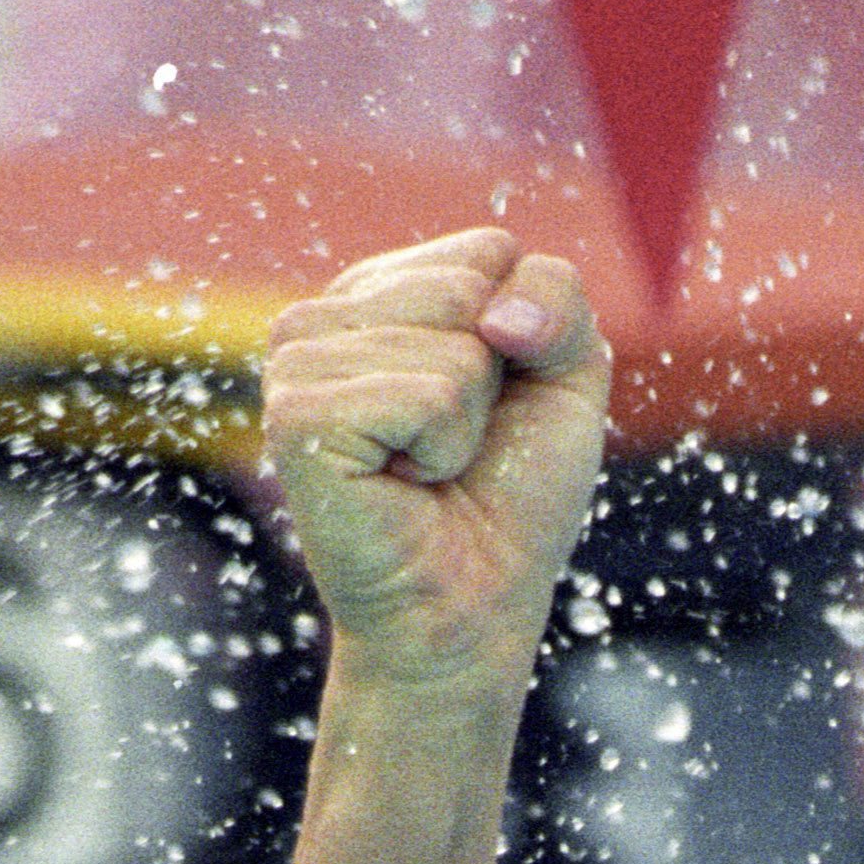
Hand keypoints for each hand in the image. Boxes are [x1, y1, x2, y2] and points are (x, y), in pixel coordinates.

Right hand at [262, 230, 610, 699]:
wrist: (471, 612)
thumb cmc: (509, 503)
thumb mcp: (565, 379)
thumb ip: (559, 296)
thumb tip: (497, 315)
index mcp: (378, 293)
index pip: (488, 250)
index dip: (525, 338)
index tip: (489, 409)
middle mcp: (326, 315)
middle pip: (469, 287)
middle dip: (495, 381)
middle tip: (455, 450)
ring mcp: (299, 360)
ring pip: (451, 341)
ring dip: (467, 424)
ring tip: (427, 470)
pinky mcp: (298, 414)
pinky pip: (428, 395)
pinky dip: (443, 451)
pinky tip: (404, 484)